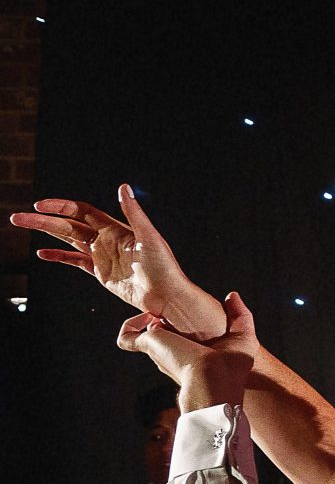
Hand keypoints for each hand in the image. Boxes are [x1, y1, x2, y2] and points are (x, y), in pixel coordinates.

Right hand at [14, 186, 224, 334]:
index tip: (40, 205)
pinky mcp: (101, 273)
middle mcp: (106, 239)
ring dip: (46, 233)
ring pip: (68, 240)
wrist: (167, 296)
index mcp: (116, 229)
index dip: (61, 207)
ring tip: (22, 226)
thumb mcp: (149, 237)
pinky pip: (75, 261)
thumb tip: (123, 187)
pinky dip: (59, 256)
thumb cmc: (164, 267)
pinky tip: (43, 252)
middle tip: (18, 217)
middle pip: (69, 225)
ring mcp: (102, 256)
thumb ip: (133, 213)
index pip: (82, 212)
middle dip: (44, 220)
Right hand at [118, 294, 258, 411]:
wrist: (211, 381)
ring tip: (157, 302)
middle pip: (166, 329)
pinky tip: (145, 316)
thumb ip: (238, 314)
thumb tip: (230, 295)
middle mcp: (178, 350)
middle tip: (168, 300)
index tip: (186, 305)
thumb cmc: (230, 365)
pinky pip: (127, 338)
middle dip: (165, 315)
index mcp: (197, 348)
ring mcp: (162, 349)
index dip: (185, 319)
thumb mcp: (242, 335)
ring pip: (148, 330)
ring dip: (150, 315)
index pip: (186, 332)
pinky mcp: (149, 345)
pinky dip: (130, 325)